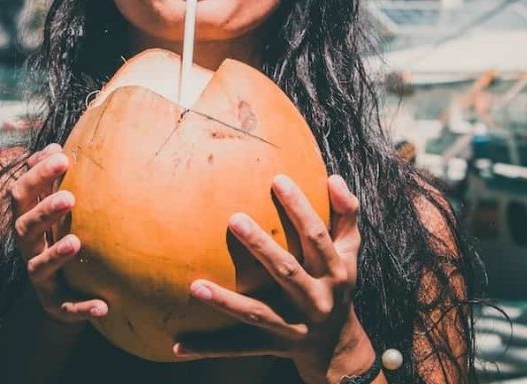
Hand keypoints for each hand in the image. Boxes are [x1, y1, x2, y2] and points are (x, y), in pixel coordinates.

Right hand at [8, 143, 108, 322]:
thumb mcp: (51, 208)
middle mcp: (28, 247)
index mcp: (28, 220)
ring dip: (56, 254)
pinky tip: (103, 306)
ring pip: (38, 266)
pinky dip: (82, 308)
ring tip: (76, 242)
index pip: (22, 193)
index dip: (37, 174)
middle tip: (69, 198)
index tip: (62, 156)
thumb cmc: (56, 236)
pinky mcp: (55, 305)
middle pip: (25, 226)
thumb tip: (55, 144)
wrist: (59, 291)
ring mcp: (40, 277)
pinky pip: (66, 308)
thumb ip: (51, 180)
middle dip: (44, 211)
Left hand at [174, 174, 374, 383]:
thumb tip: (333, 177)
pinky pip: (238, 347)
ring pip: (257, 313)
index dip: (300, 208)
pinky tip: (176, 345)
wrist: (338, 345)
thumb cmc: (337, 283)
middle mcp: (316, 300)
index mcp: (334, 272)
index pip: (316, 237)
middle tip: (234, 218)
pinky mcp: (273, 347)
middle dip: (262, 247)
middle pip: (287, 272)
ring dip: (226, 302)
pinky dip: (209, 348)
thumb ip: (345, 214)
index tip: (277, 179)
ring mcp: (293, 326)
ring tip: (195, 286)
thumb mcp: (349, 252)